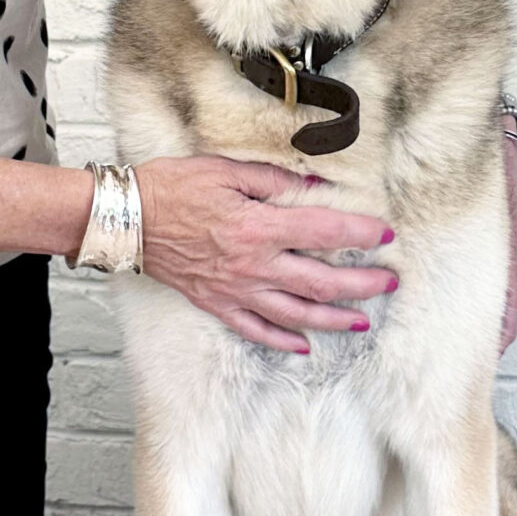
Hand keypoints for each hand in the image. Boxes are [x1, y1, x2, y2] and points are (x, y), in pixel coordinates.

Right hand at [132, 154, 395, 352]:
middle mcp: (253, 265)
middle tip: (390, 282)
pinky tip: (303, 346)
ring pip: (296, 314)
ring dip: (334, 319)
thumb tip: (314, 187)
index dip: (360, 233)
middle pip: (321, 282)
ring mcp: (235, 290)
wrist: (126, 219)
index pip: (324, 232)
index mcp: (257, 227)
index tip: (385, 233)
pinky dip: (282, 340)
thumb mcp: (225, 170)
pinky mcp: (216, 303)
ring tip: (362, 320)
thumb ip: (274, 180)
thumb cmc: (172, 188)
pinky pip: (255, 329)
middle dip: (362, 284)